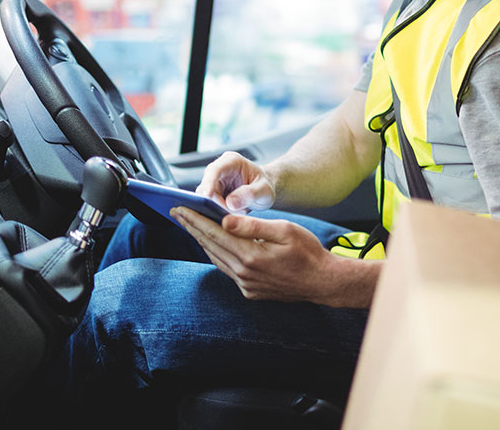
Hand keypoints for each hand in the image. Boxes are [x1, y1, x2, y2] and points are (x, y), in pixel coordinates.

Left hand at [170, 207, 335, 302]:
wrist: (323, 282)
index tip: (179, 208)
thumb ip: (252, 225)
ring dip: (202, 241)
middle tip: (176, 213)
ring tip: (191, 225)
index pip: (214, 233)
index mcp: (251, 255)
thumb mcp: (284, 230)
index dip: (194, 219)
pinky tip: (213, 245)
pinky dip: (217, 254)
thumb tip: (224, 220)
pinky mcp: (250, 291)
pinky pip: (227, 269)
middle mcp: (244, 273)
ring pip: (216, 259)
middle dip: (192, 227)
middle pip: (210, 246)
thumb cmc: (308, 252)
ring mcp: (246, 285)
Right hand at [195, 151, 275, 211]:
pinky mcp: (212, 194)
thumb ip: (250, 194)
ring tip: (235, 215)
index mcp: (232, 161)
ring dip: (216, 209)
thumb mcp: (264, 190)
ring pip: (204, 197)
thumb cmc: (265, 187)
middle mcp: (219, 169)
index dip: (208, 183)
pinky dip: (216, 212)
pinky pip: (208, 204)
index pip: (215, 170)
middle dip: (214, 202)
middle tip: (230, 215)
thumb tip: (230, 203)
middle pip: (206, 186)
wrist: (262, 191)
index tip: (207, 198)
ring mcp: (213, 182)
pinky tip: (228, 217)